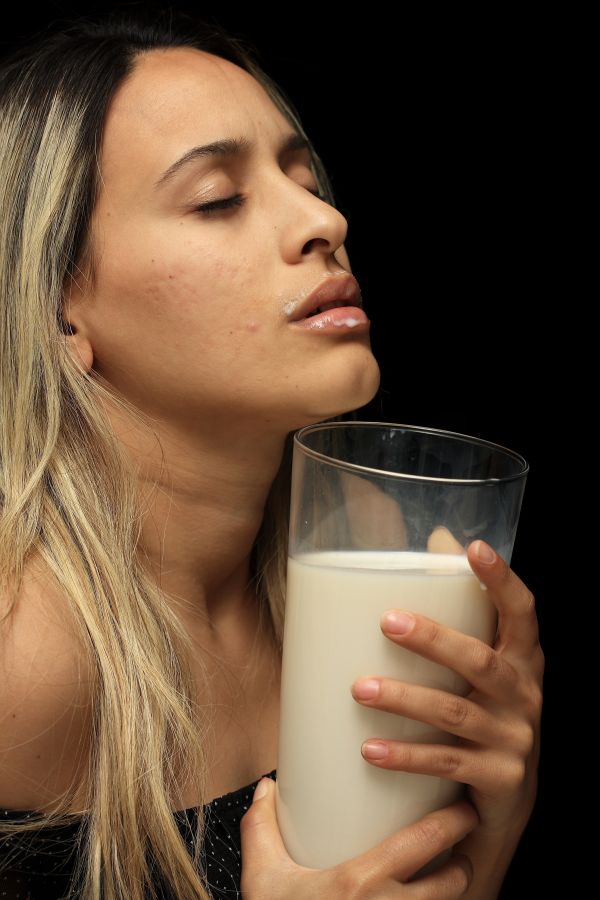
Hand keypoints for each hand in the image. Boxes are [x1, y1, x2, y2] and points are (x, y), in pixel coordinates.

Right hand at [240, 775, 479, 898]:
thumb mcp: (264, 881)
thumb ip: (260, 829)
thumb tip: (265, 789)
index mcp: (360, 883)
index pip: (424, 841)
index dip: (453, 821)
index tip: (461, 806)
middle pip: (453, 881)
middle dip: (464, 858)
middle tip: (461, 841)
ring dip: (455, 892)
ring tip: (449, 875)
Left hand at [350, 537, 543, 896]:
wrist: (504, 809)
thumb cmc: (484, 715)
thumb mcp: (482, 666)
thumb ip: (463, 607)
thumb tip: (436, 535)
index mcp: (523, 661)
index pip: (522, 613)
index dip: (502, 580)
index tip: (474, 548)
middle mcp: (525, 696)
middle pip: (481, 662)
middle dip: (435, 640)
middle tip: (387, 621)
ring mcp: (515, 741)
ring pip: (456, 714)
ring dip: (407, 699)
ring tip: (361, 689)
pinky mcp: (499, 781)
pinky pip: (447, 764)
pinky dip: (407, 756)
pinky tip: (369, 749)